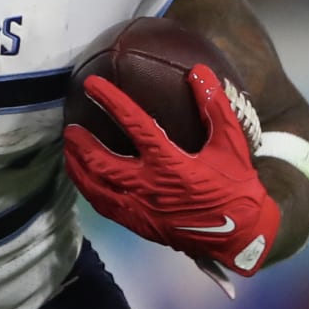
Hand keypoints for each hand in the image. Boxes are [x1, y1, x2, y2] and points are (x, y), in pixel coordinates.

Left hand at [63, 64, 280, 275]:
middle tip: (70, 127)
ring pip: (96, 188)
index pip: (134, 125)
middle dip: (81, 143)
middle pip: (102, 162)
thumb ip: (215, 107)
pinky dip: (88, 189)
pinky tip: (83, 178)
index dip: (111, 102)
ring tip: (69, 151)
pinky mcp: (138, 225)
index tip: (92, 85)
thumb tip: (199, 72)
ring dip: (78, 167)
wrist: (240, 236)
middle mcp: (150, 188)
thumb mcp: (231, 144)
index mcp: (171, 164)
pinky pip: (103, 206)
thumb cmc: (236, 187)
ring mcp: (140, 210)